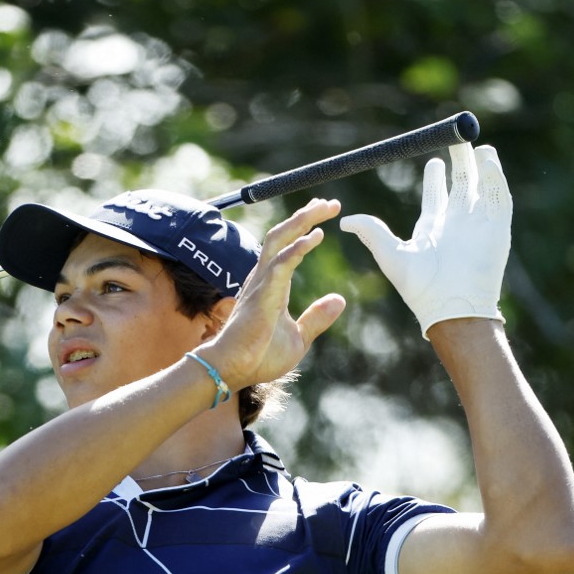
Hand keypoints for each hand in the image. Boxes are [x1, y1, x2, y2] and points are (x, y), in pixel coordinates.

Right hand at [200, 198, 345, 389]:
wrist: (234, 370)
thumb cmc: (260, 356)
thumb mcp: (299, 337)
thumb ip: (316, 318)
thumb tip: (339, 300)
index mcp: (272, 285)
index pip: (287, 246)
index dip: (305, 227)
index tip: (325, 214)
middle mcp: (264, 278)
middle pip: (282, 235)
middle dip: (305, 215)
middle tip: (330, 203)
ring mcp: (262, 283)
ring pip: (279, 240)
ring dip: (302, 221)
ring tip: (324, 208)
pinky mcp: (263, 294)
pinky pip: (281, 263)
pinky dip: (298, 248)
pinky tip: (316, 236)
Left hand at [339, 143, 512, 338]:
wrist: (450, 305)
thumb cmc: (418, 286)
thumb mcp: (390, 253)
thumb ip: (371, 232)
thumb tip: (344, 220)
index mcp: (433, 230)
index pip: (436, 197)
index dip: (435, 178)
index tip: (433, 160)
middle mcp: (456, 225)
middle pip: (461, 186)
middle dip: (460, 163)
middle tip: (457, 140)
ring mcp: (478, 226)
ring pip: (482, 188)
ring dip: (481, 167)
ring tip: (478, 147)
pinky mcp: (497, 228)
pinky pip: (498, 197)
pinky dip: (494, 177)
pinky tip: (487, 160)